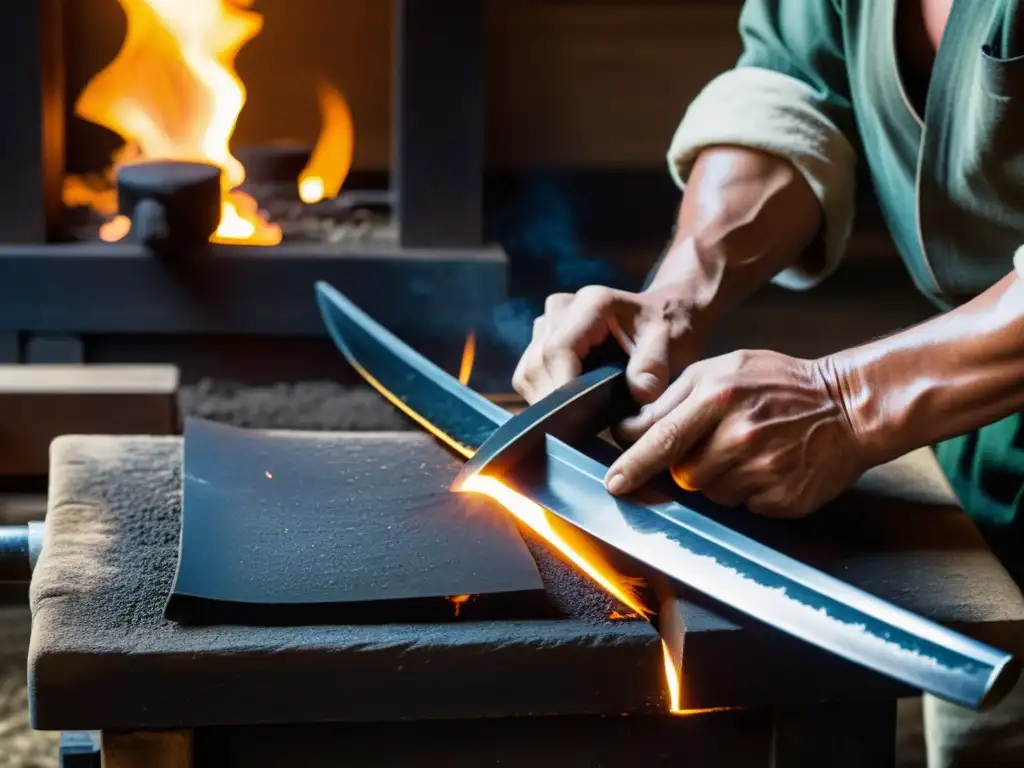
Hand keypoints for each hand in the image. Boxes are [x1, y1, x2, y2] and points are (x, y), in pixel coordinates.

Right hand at [512, 284, 707, 405]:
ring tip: (573, 422)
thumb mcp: (671, 345)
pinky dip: (544, 397)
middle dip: (553, 402)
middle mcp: (561, 309)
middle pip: (536, 364)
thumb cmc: (667, 329)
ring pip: (527, 373)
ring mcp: (546, 324)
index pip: (558, 349)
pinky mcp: (540, 341)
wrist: (663, 314)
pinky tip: (569, 410)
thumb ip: (654, 368)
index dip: (560, 388)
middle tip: (575, 433)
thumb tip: (637, 394)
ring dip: (545, 402)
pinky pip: (528, 376)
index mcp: (592, 303)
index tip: (573, 420)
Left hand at [604, 350, 867, 517]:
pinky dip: (747, 491)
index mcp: (718, 396)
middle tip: (715, 443)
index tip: (613, 482)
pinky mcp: (783, 497)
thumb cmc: (780, 384)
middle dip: (686, 466)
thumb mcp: (724, 369)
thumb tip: (629, 428)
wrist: (849, 406)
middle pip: (682, 474)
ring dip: (718, 479)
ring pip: (711, 493)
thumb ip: (674, 396)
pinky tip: (768, 466)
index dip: (633, 463)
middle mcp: (739, 434)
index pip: (661, 437)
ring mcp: (763, 469)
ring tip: (747, 451)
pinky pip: (743, 507)